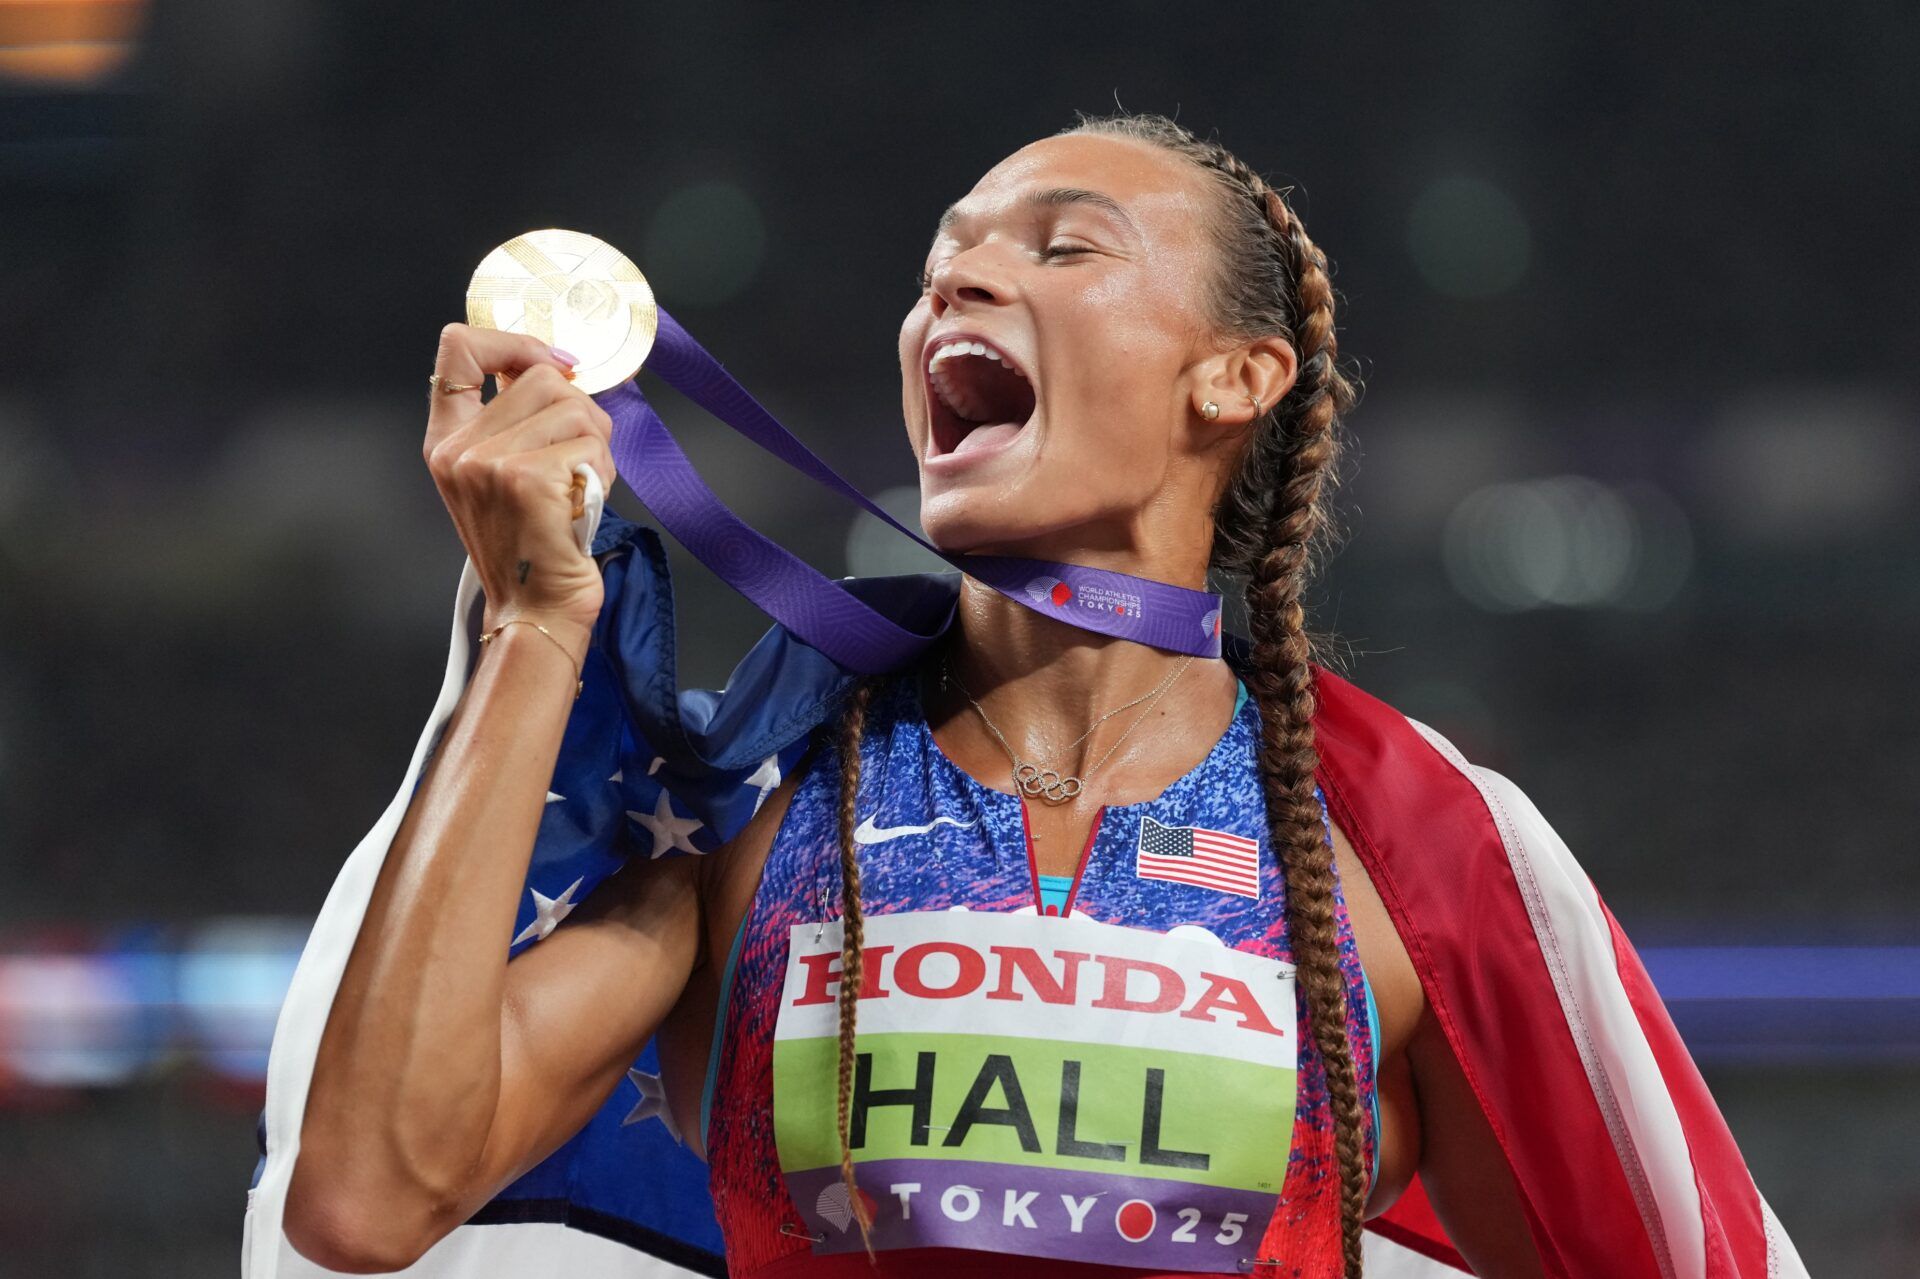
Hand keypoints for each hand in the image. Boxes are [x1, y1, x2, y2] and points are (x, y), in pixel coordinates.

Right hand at [423, 324, 615, 635]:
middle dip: (581, 412)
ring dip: (597, 445)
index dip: (515, 342)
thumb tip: (562, 365)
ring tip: (580, 487)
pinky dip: (604, 471)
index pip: (458, 347)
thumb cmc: (536, 543)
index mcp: (446, 439)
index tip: (557, 363)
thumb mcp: (506, 475)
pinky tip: (584, 503)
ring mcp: (486, 462)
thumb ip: (517, 419)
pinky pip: (590, 444)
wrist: (537, 609)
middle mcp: (457, 448)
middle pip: (541, 376)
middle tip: (580, 460)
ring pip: (574, 407)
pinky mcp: (524, 479)